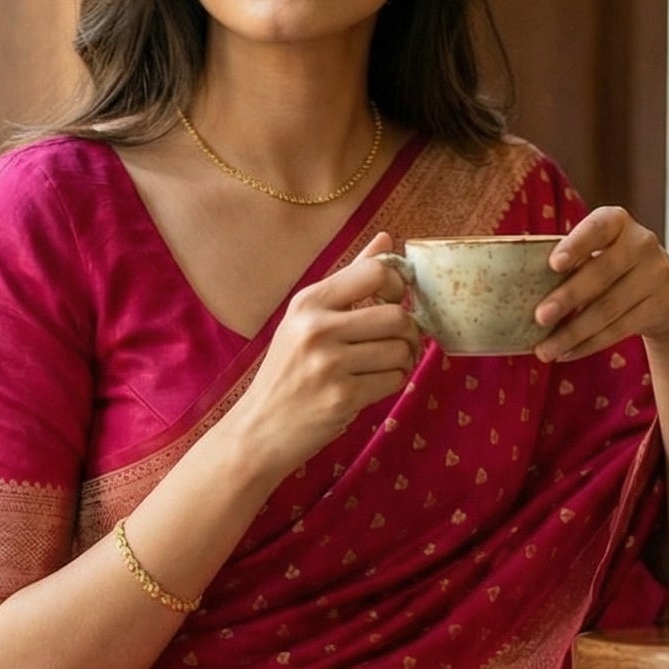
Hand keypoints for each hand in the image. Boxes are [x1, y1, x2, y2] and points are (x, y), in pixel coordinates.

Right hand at [223, 232, 422, 482]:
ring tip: (386, 365)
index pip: (374, 272)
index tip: (394, 301)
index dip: (397, 285)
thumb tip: (386, 239)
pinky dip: (394, 382)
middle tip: (401, 342)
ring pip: (401, 349)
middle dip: (410, 331)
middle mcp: (317, 329)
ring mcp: (329, 365)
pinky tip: (374, 385)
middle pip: (396, 315)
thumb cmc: (288, 372)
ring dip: (404, 360)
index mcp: (308, 302)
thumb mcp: (307, 319)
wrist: (259, 429)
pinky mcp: (342, 398)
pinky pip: (394, 380)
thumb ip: (349, 279)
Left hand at [533, 206, 668, 362]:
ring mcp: (656, 275)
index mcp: (617, 221)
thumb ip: (569, 260)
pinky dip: (589, 344)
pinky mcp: (661, 306)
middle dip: (568, 297)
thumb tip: (514, 287)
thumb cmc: (611, 266)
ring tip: (544, 350)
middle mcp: (641, 243)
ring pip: (609, 308)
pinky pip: (620, 329)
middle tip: (539, 317)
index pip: (597, 228)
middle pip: (602, 273)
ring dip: (573, 332)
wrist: (666, 289)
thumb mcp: (597, 251)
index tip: (553, 264)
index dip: (576, 245)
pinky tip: (566, 353)